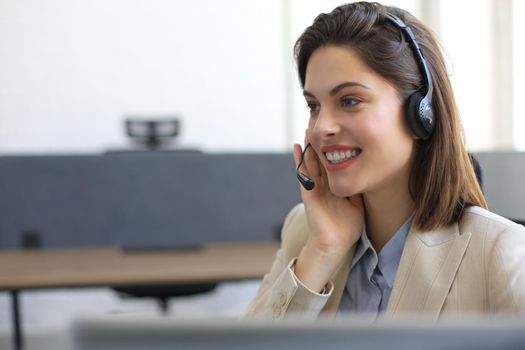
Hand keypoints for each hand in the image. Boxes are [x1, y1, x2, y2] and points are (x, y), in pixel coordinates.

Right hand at [293, 142, 363, 291]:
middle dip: (320, 142)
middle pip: (320, 158)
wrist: (336, 244)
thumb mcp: (357, 202)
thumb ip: (359, 188)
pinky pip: (302, 173)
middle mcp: (323, 184)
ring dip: (309, 146)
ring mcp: (314, 188)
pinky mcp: (308, 192)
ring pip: (311, 162)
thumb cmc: (346, 227)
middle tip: (319, 123)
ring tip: (307, 128)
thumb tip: (368, 173)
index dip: (335, 147)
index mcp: (334, 186)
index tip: (339, 131)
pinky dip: (298, 160)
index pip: (334, 162)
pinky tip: (297, 146)